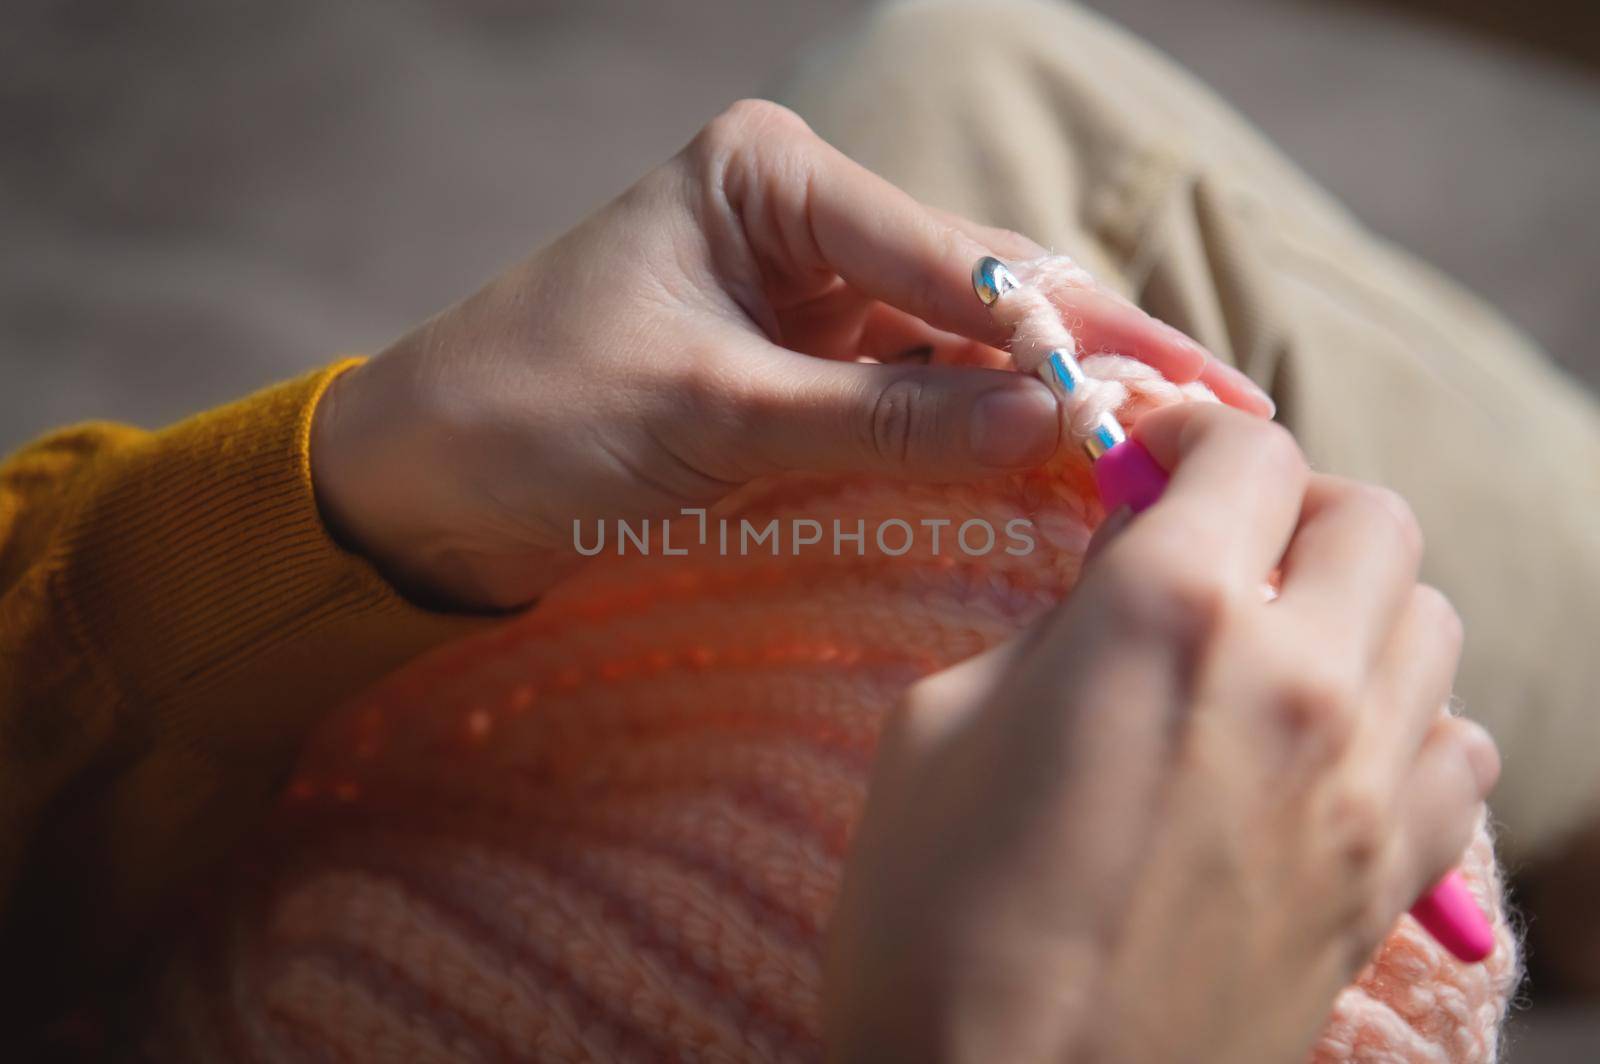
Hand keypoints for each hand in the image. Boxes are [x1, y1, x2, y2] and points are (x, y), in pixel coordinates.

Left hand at [310, 99, 1269, 608]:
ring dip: (1060, 400)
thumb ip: (885, 425)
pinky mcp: (810, 369)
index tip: (1163, 407)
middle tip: (1230, 415)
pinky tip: (1076, 465)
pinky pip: (924, 397)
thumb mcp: (712, 423)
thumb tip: (1054, 427)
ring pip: (969, 348)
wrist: (427, 488)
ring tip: (1183, 448)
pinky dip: (993, 435)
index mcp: (773, 181)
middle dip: (1096, 356)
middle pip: (986, 288)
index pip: (954, 257)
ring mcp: (816, 297)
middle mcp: (809, 222)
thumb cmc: (533, 422)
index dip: (1062, 340)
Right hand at [824, 404, 1498, 1062]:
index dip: (1191, 432)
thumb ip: (1057, 620)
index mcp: (1165, 615)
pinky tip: (1327, 745)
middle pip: (1372, 518)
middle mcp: (1293, 680)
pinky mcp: (1387, 884)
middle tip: (1213, 541)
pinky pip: (1460, 750)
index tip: (1148, 457)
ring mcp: (1360, 789)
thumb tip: (1126, 567)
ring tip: (1272, 639)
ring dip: (1356, 602)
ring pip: (1431, 622)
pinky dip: (1409, 718)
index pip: (1247, 451)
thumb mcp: (941, 720)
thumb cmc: (929, 919)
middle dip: (1291, 505)